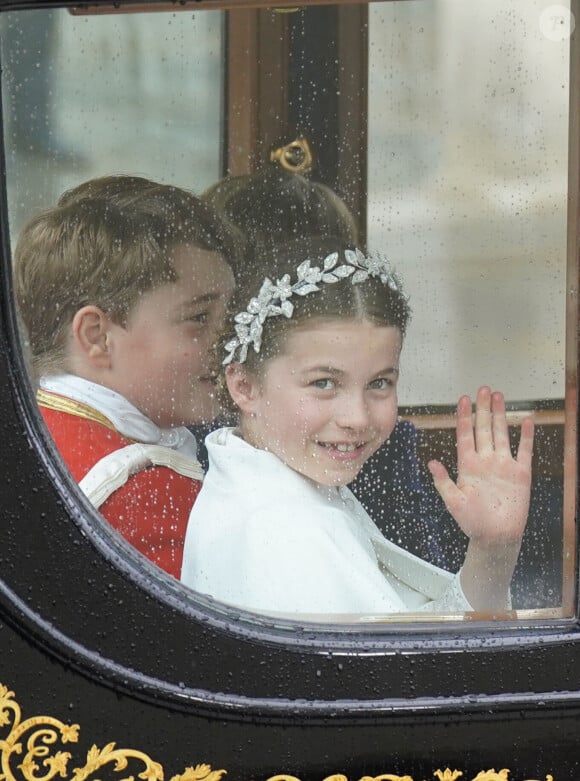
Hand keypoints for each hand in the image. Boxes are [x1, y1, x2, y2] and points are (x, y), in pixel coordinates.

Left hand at [428, 386, 533, 547]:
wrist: (495, 538)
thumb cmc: (473, 522)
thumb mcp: (453, 501)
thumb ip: (443, 481)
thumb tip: (431, 462)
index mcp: (468, 465)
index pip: (464, 434)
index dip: (463, 416)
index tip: (462, 399)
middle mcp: (485, 461)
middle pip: (483, 428)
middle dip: (482, 408)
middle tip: (482, 388)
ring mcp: (503, 465)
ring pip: (501, 434)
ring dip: (500, 415)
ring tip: (498, 396)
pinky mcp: (520, 474)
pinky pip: (524, 451)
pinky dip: (525, 436)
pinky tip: (525, 421)